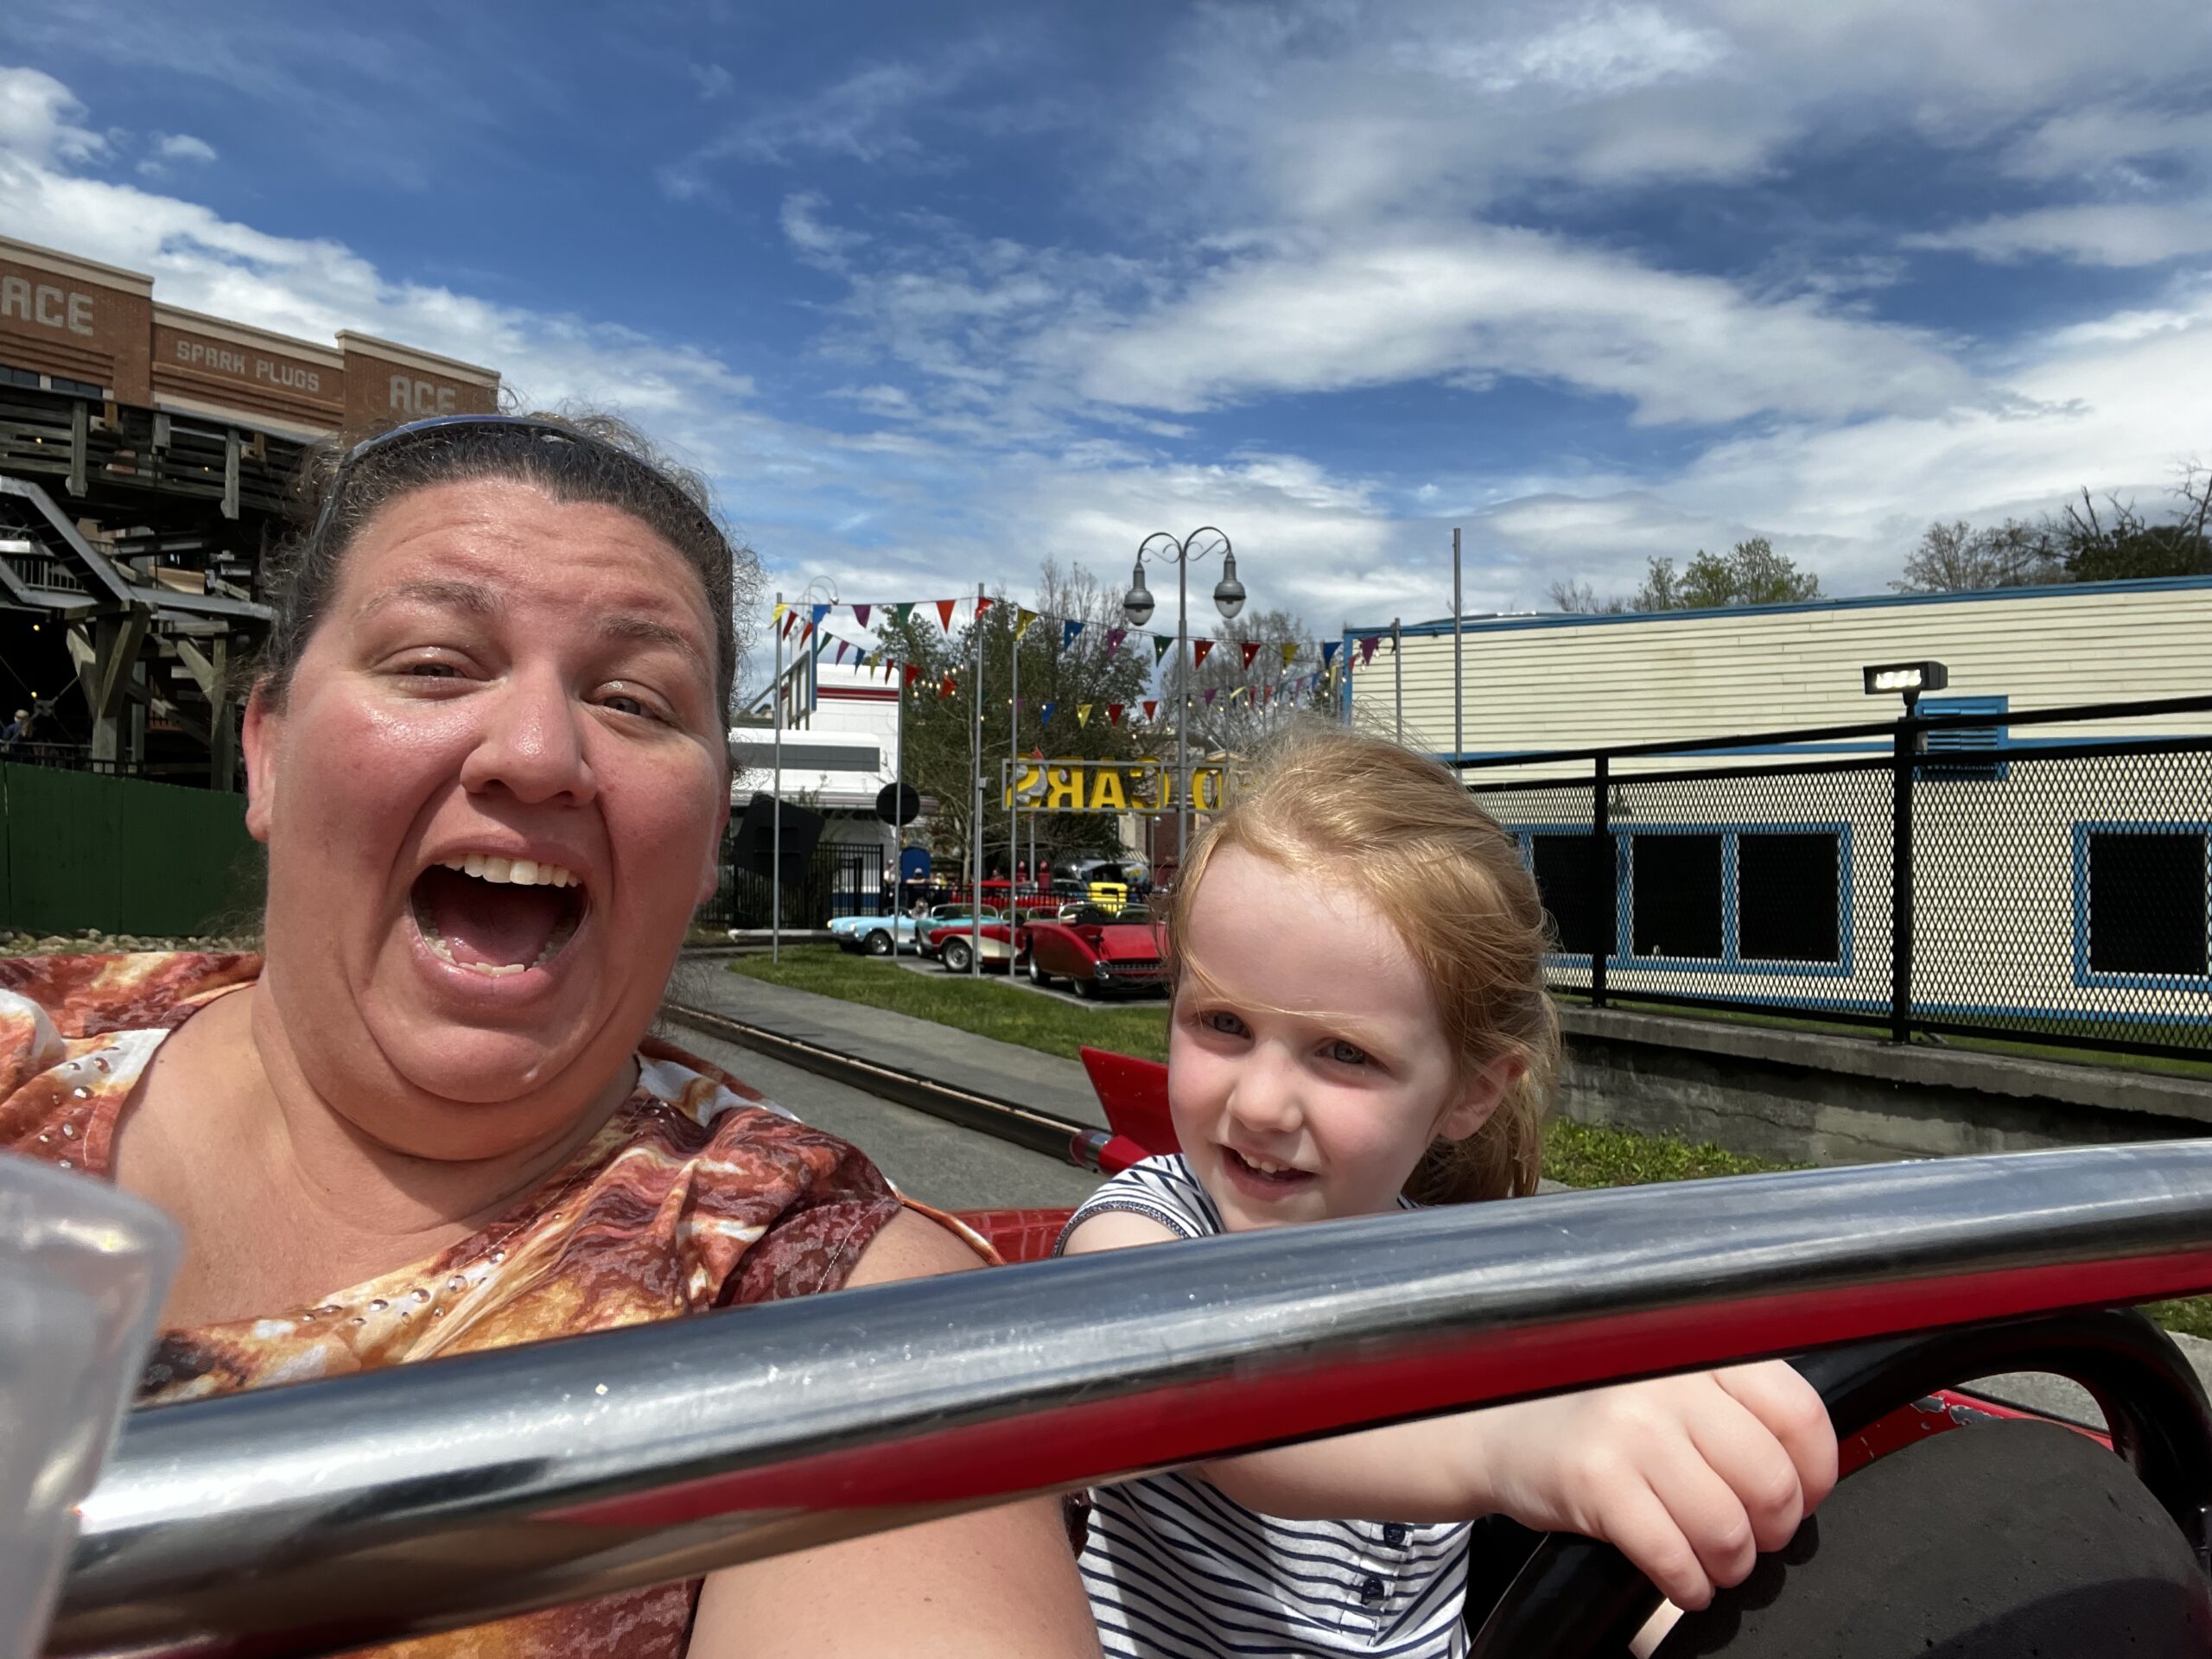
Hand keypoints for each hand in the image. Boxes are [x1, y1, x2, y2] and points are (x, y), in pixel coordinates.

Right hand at [1473, 1362, 1837, 1610]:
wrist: (1502, 1432)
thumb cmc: (1602, 1420)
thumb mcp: (1673, 1391)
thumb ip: (1736, 1410)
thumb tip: (1809, 1475)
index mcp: (1698, 1351)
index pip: (1798, 1413)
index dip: (1814, 1473)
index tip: (1800, 1497)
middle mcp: (1667, 1380)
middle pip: (1770, 1481)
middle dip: (1771, 1532)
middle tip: (1750, 1539)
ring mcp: (1629, 1427)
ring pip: (1727, 1529)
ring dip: (1729, 1567)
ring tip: (1712, 1564)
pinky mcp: (1595, 1479)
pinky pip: (1673, 1556)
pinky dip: (1689, 1585)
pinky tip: (1680, 1579)